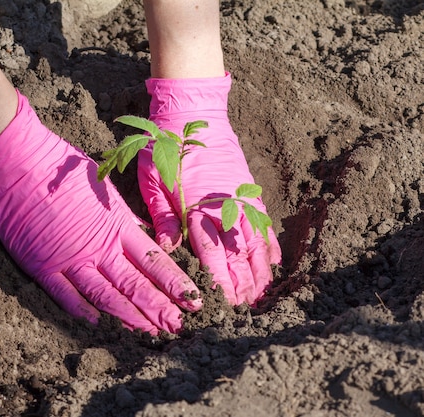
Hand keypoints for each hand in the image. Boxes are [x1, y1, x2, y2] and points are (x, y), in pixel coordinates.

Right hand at [0, 91, 201, 333]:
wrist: (18, 160)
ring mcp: (69, 259)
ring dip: (130, 316)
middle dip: (160, 307)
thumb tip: (146, 233)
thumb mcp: (103, 187)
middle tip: (180, 326)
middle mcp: (97, 246)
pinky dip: (83, 311)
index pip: (153, 261)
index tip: (193, 298)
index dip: (175, 283)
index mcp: (115, 225)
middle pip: (135, 284)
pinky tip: (100, 325)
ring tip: (151, 333)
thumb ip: (124, 216)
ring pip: (106, 295)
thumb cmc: (63, 166)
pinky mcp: (42, 266)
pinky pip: (66, 295)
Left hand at [138, 74, 281, 304]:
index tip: (225, 304)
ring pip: (255, 242)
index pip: (211, 253)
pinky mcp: (248, 190)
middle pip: (237, 254)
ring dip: (260, 270)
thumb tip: (169, 248)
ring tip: (263, 295)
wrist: (192, 115)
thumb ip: (163, 215)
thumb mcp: (153, 180)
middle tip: (246, 310)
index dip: (220, 281)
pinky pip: (264, 222)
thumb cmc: (165, 148)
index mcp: (198, 208)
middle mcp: (224, 207)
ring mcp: (240, 199)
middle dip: (243, 284)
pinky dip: (271, 243)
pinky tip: (275, 263)